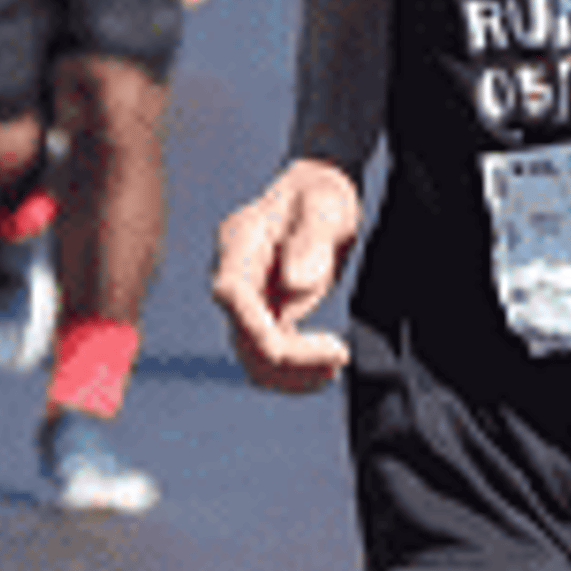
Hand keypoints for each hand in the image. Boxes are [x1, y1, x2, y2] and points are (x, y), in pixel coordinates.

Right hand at [213, 161, 364, 393]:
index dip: (256, 328)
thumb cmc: (321, 195)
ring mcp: (246, 301)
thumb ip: (310, 239)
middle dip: (289, 358)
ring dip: (292, 375)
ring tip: (336, 363)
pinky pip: (270, 359)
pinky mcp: (262, 317)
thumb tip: (293, 284)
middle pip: (243, 336)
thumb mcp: (325, 206)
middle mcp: (235, 275)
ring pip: (253, 359)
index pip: (230, 294)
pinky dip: (297, 372)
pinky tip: (328, 366)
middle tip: (339, 354)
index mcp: (240, 241)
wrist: (319, 197)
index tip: (301, 347)